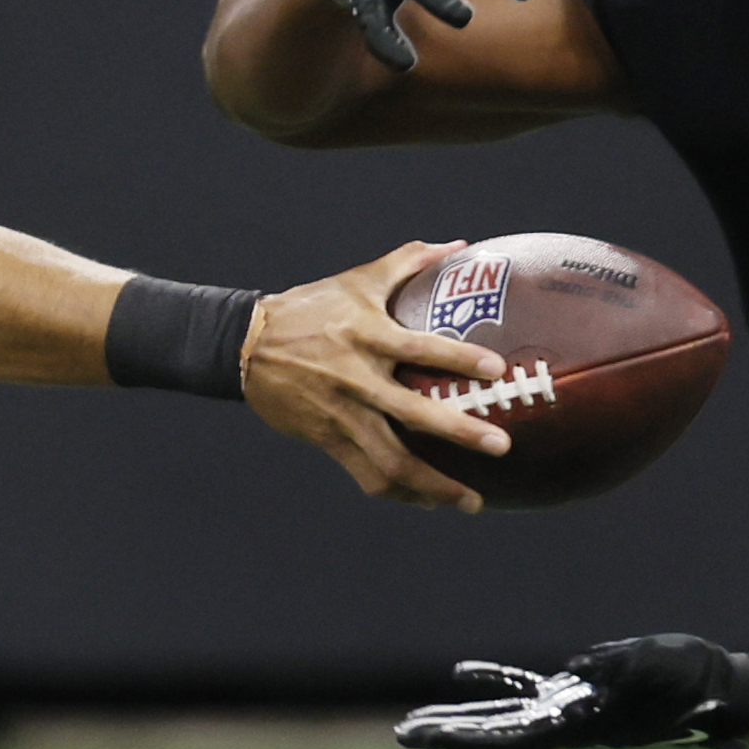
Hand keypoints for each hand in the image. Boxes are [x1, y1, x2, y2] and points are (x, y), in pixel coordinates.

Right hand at [241, 240, 515, 508]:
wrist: (248, 346)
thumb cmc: (311, 308)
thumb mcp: (357, 280)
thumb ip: (408, 262)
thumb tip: (458, 246)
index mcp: (367, 335)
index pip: (419, 349)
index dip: (458, 360)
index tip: (497, 371)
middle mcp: (357, 379)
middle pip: (412, 413)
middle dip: (459, 432)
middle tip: (500, 446)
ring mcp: (342, 415)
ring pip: (391, 460)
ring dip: (433, 485)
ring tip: (471, 501)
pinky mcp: (328, 439)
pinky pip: (368, 475)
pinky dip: (401, 492)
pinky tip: (429, 502)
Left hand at [394, 634, 748, 748]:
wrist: (718, 689)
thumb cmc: (692, 679)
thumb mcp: (657, 667)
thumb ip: (618, 668)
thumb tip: (578, 668)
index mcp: (582, 727)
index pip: (514, 740)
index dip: (471, 740)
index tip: (430, 739)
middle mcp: (567, 725)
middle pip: (496, 734)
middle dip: (448, 734)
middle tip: (401, 733)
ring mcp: (569, 709)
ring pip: (502, 716)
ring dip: (458, 717)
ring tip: (414, 722)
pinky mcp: (577, 690)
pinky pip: (527, 687)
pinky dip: (495, 680)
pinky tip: (463, 673)